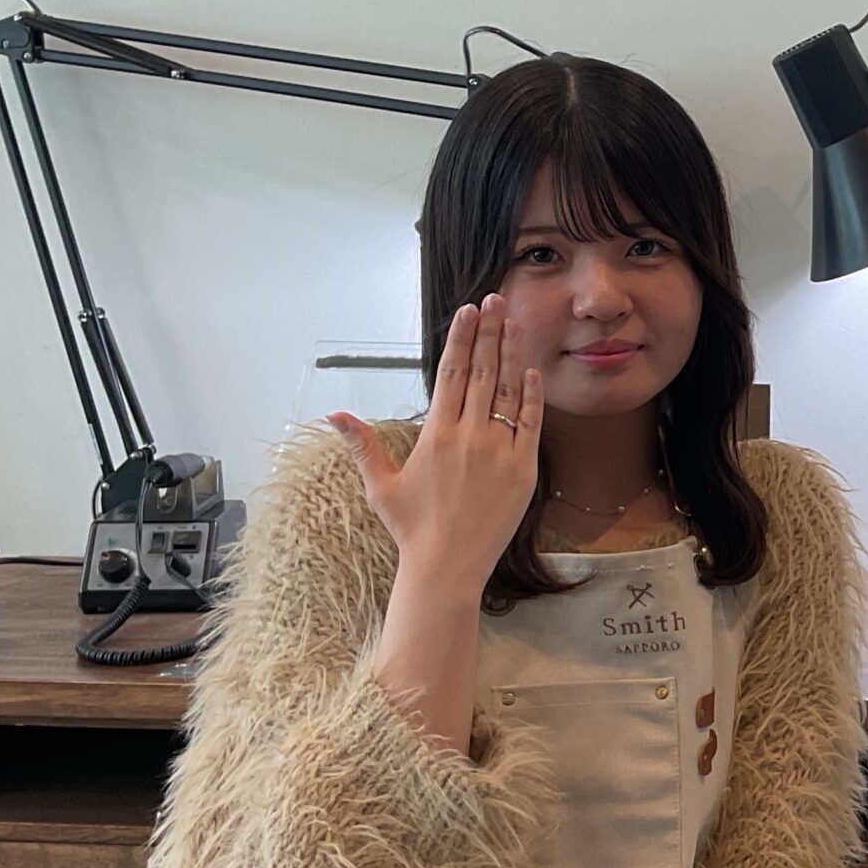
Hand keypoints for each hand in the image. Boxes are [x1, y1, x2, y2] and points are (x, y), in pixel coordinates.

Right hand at [329, 295, 543, 594]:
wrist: (447, 567)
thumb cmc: (412, 528)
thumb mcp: (381, 485)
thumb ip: (362, 445)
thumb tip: (335, 414)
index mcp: (435, 436)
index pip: (450, 373)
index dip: (461, 339)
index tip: (468, 310)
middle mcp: (469, 437)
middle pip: (482, 373)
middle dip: (489, 333)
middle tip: (496, 300)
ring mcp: (499, 452)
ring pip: (508, 392)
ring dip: (512, 354)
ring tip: (516, 322)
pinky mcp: (523, 471)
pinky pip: (531, 425)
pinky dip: (532, 397)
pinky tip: (532, 371)